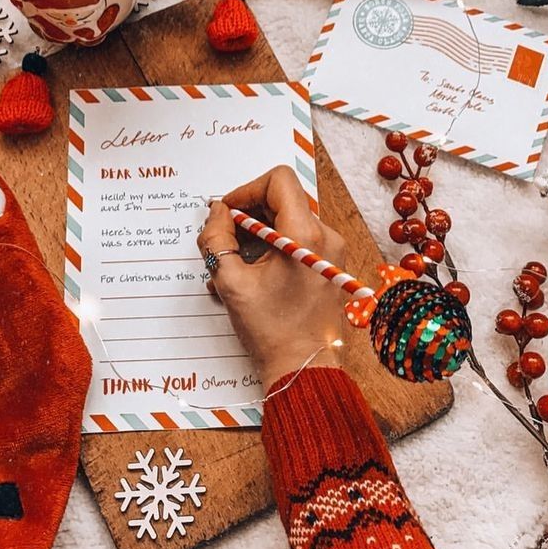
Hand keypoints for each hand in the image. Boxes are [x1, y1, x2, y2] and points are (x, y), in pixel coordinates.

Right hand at [197, 165, 345, 391]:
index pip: (277, 180)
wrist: (304, 368)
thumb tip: (216, 212)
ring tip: (232, 263)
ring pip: (286, 220)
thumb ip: (216, 238)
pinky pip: (295, 239)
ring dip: (255, 234)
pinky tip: (249, 273)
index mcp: (306, 235)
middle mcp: (326, 236)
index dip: (246, 190)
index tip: (227, 212)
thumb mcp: (231, 281)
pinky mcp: (328, 263)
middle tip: (224, 240)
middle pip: (281, 200)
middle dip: (247, 215)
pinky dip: (269, 247)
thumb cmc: (272, 330)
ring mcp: (330, 250)